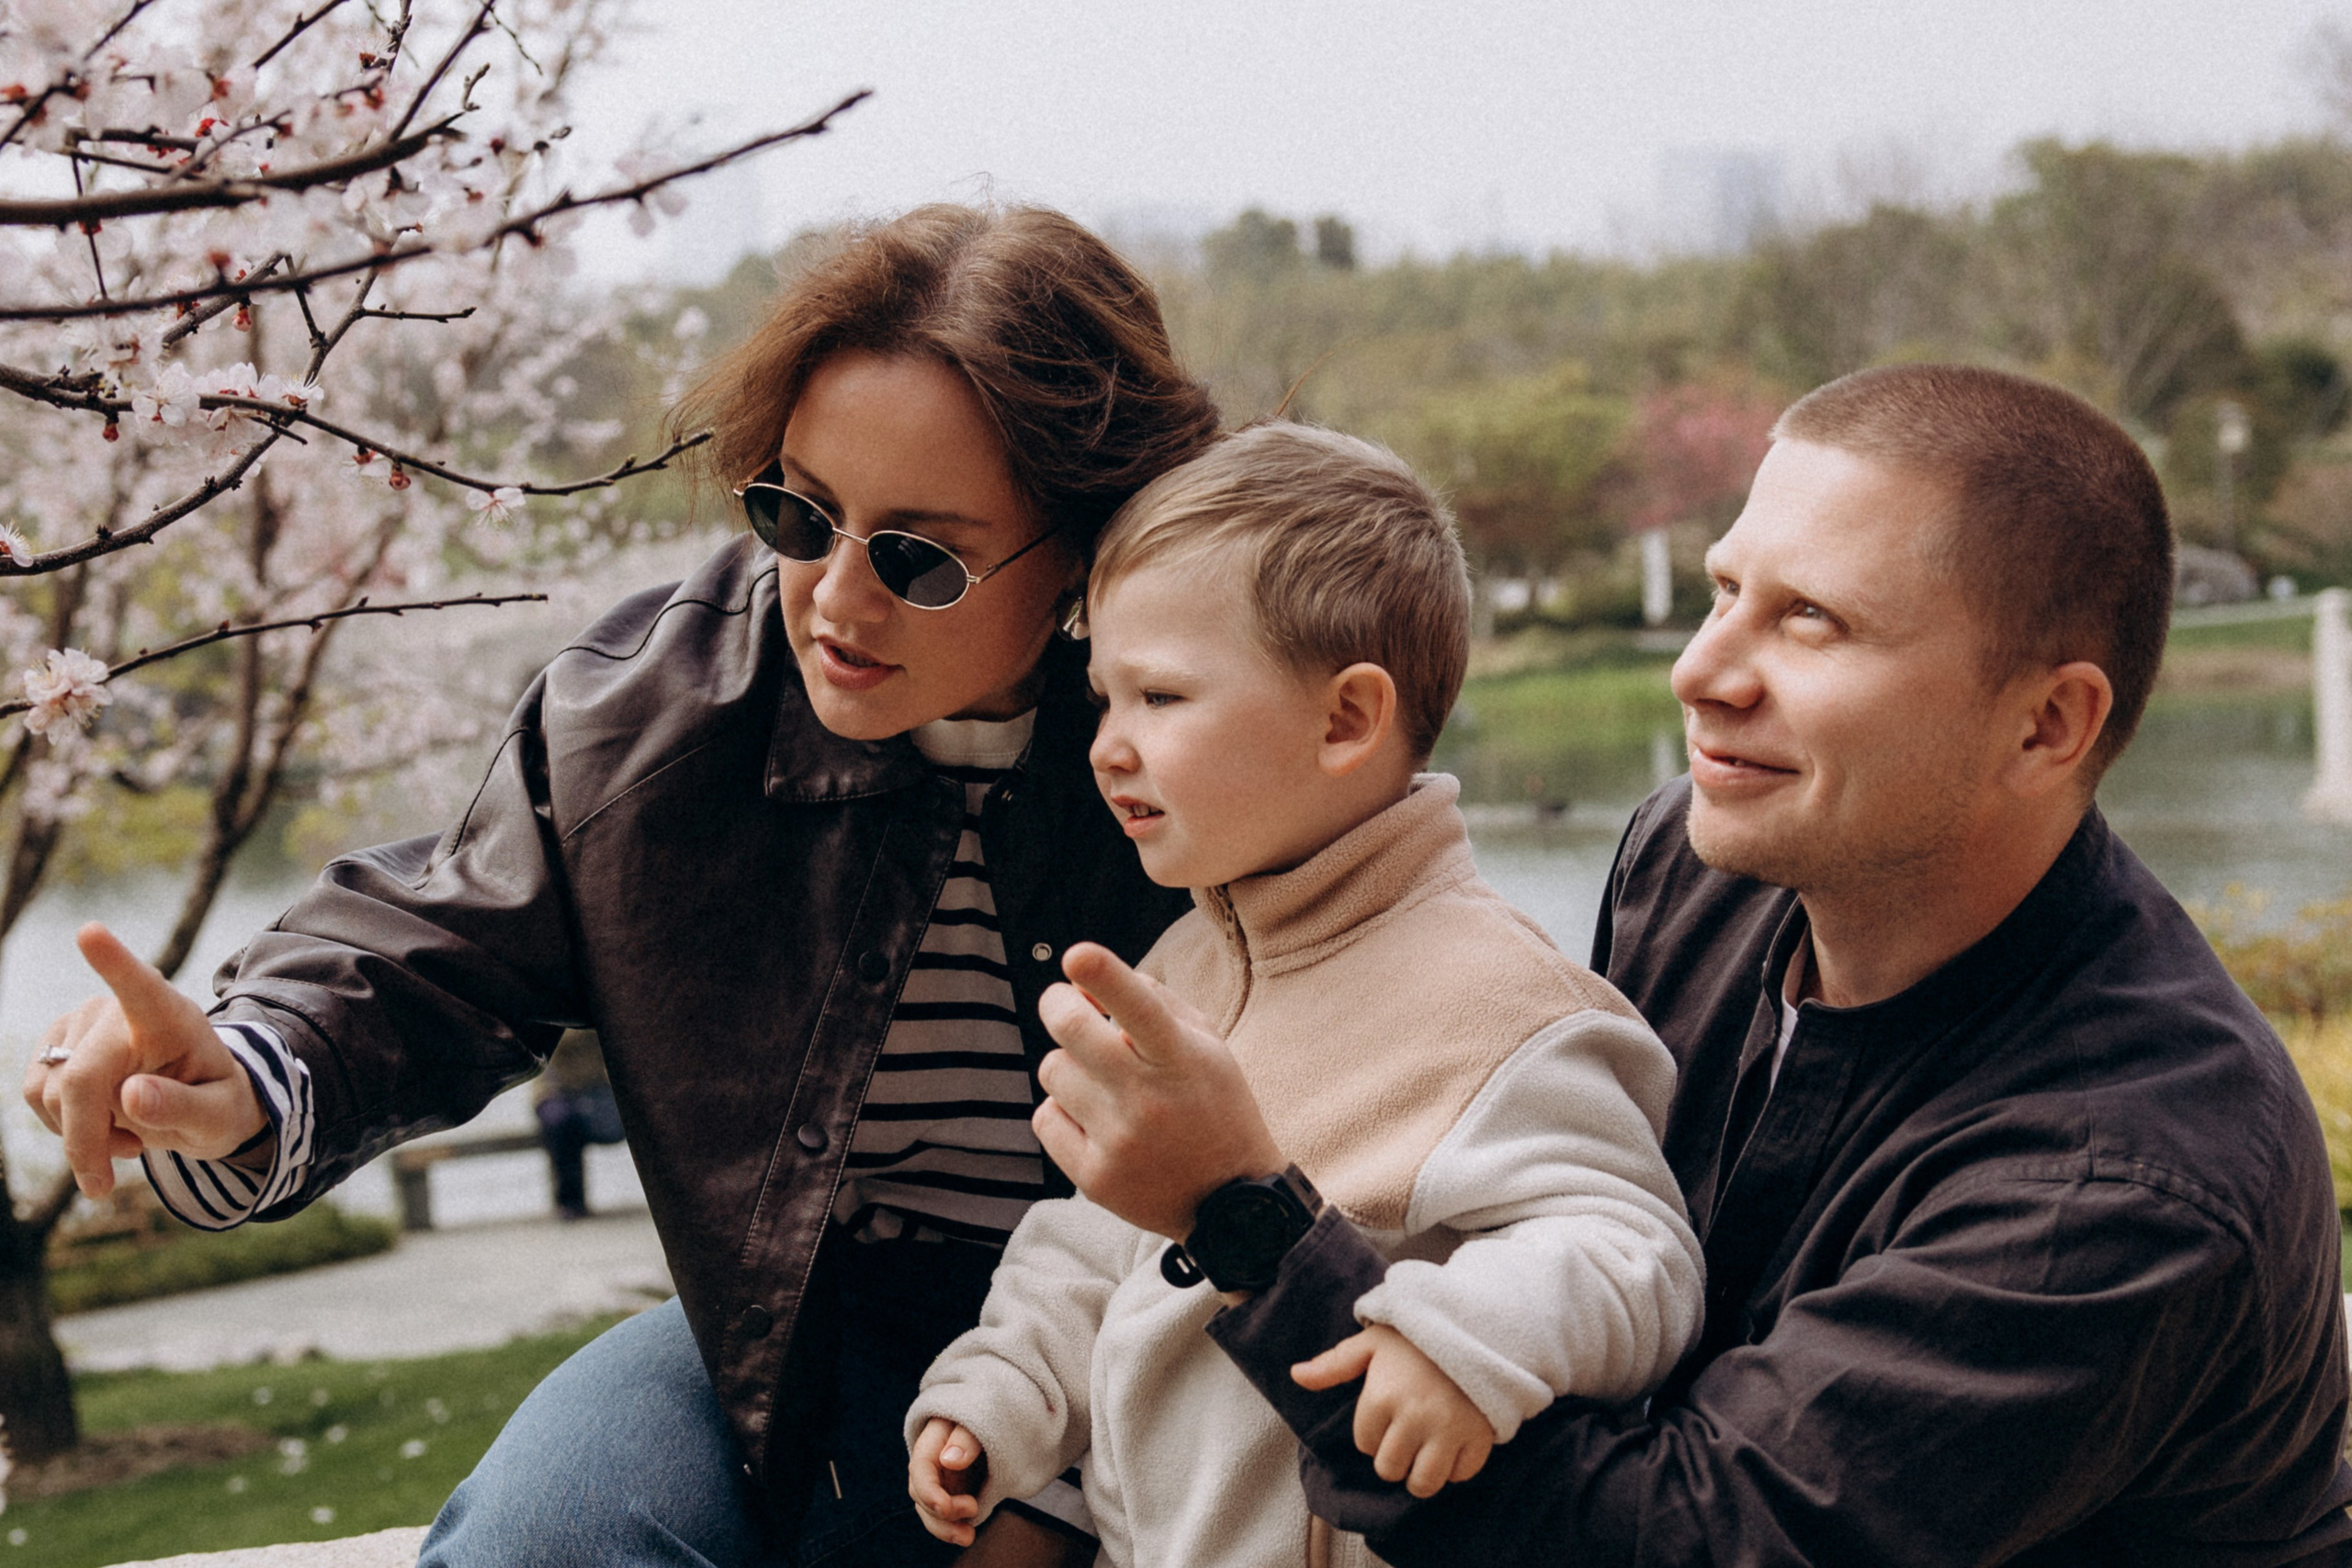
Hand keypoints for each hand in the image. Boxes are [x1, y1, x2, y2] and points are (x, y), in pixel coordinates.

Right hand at [21, 922, 265, 1198]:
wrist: (200, 1103)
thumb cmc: (216, 1105)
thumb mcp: (218, 1118)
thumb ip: (183, 1107)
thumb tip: (133, 1095)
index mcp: (171, 1017)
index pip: (141, 985)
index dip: (114, 961)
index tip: (91, 932)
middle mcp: (118, 1010)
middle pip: (80, 1079)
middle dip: (86, 1140)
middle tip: (104, 1185)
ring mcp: (81, 1023)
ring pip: (51, 1091)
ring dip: (80, 1133)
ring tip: (128, 1138)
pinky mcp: (54, 1043)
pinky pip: (35, 1094)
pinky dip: (62, 1125)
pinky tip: (102, 1126)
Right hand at [909, 1416, 988, 1546]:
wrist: (1003, 1415)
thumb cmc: (989, 1410)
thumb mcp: (982, 1415)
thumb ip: (966, 1437)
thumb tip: (950, 1460)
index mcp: (932, 1440)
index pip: (920, 1469)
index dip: (928, 1491)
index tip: (945, 1506)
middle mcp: (931, 1463)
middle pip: (921, 1495)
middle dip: (940, 1513)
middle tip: (974, 1509)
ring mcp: (942, 1480)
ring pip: (930, 1511)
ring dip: (945, 1528)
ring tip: (968, 1537)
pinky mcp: (955, 1493)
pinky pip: (946, 1517)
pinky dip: (954, 1528)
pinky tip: (968, 1533)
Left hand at [1033, 942, 1284, 1240]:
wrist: (1231, 1203)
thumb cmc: (1214, 1106)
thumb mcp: (1206, 1045)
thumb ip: (1151, 1000)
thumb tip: (1082, 979)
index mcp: (1183, 1060)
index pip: (1141, 1009)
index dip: (1105, 977)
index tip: (1076, 956)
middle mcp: (1149, 1100)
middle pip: (1071, 1031)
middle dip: (1057, 1003)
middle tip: (1064, 1002)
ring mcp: (1119, 1142)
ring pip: (1052, 1071)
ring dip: (1069, 1066)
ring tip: (1101, 1082)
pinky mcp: (1094, 1178)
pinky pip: (1045, 1117)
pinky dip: (1062, 1111)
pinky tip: (1093, 1120)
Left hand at [1292, 1323, 1494, 1497]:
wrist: (1476, 1326)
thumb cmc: (1417, 1338)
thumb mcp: (1372, 1343)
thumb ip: (1333, 1364)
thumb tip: (1295, 1375)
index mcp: (1382, 1396)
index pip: (1364, 1443)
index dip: (1373, 1431)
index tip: (1389, 1411)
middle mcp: (1413, 1418)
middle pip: (1389, 1469)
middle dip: (1393, 1456)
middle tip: (1406, 1433)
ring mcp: (1448, 1431)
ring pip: (1422, 1484)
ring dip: (1420, 1473)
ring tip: (1424, 1451)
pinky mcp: (1478, 1438)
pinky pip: (1459, 1476)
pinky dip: (1454, 1468)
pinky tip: (1452, 1444)